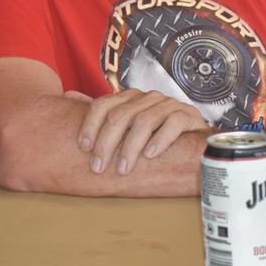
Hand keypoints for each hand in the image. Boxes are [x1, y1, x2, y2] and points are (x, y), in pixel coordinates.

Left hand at [65, 89, 209, 175]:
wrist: (197, 141)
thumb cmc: (157, 134)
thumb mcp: (127, 123)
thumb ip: (101, 112)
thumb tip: (68, 95)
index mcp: (130, 98)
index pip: (103, 104)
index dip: (90, 124)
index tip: (83, 147)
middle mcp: (147, 98)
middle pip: (120, 115)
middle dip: (106, 143)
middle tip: (97, 168)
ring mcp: (168, 104)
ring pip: (144, 121)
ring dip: (130, 147)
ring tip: (123, 169)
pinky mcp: (188, 115)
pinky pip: (172, 124)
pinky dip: (160, 140)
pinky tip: (150, 155)